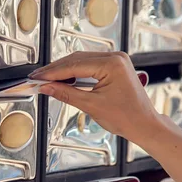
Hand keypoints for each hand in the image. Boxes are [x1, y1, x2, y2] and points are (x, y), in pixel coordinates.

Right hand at [29, 51, 161, 144]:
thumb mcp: (91, 106)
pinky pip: (90, 65)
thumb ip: (66, 93)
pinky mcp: (115, 66)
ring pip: (82, 60)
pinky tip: (63, 78)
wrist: (144, 125)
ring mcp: (116, 60)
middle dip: (56, 70)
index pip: (74, 65)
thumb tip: (47, 87)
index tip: (37, 78)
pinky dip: (76, 71)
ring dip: (64, 69)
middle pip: (77, 59)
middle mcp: (115, 57)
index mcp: (112, 64)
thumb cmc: (127, 117)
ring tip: (47, 79)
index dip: (53, 72)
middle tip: (38, 78)